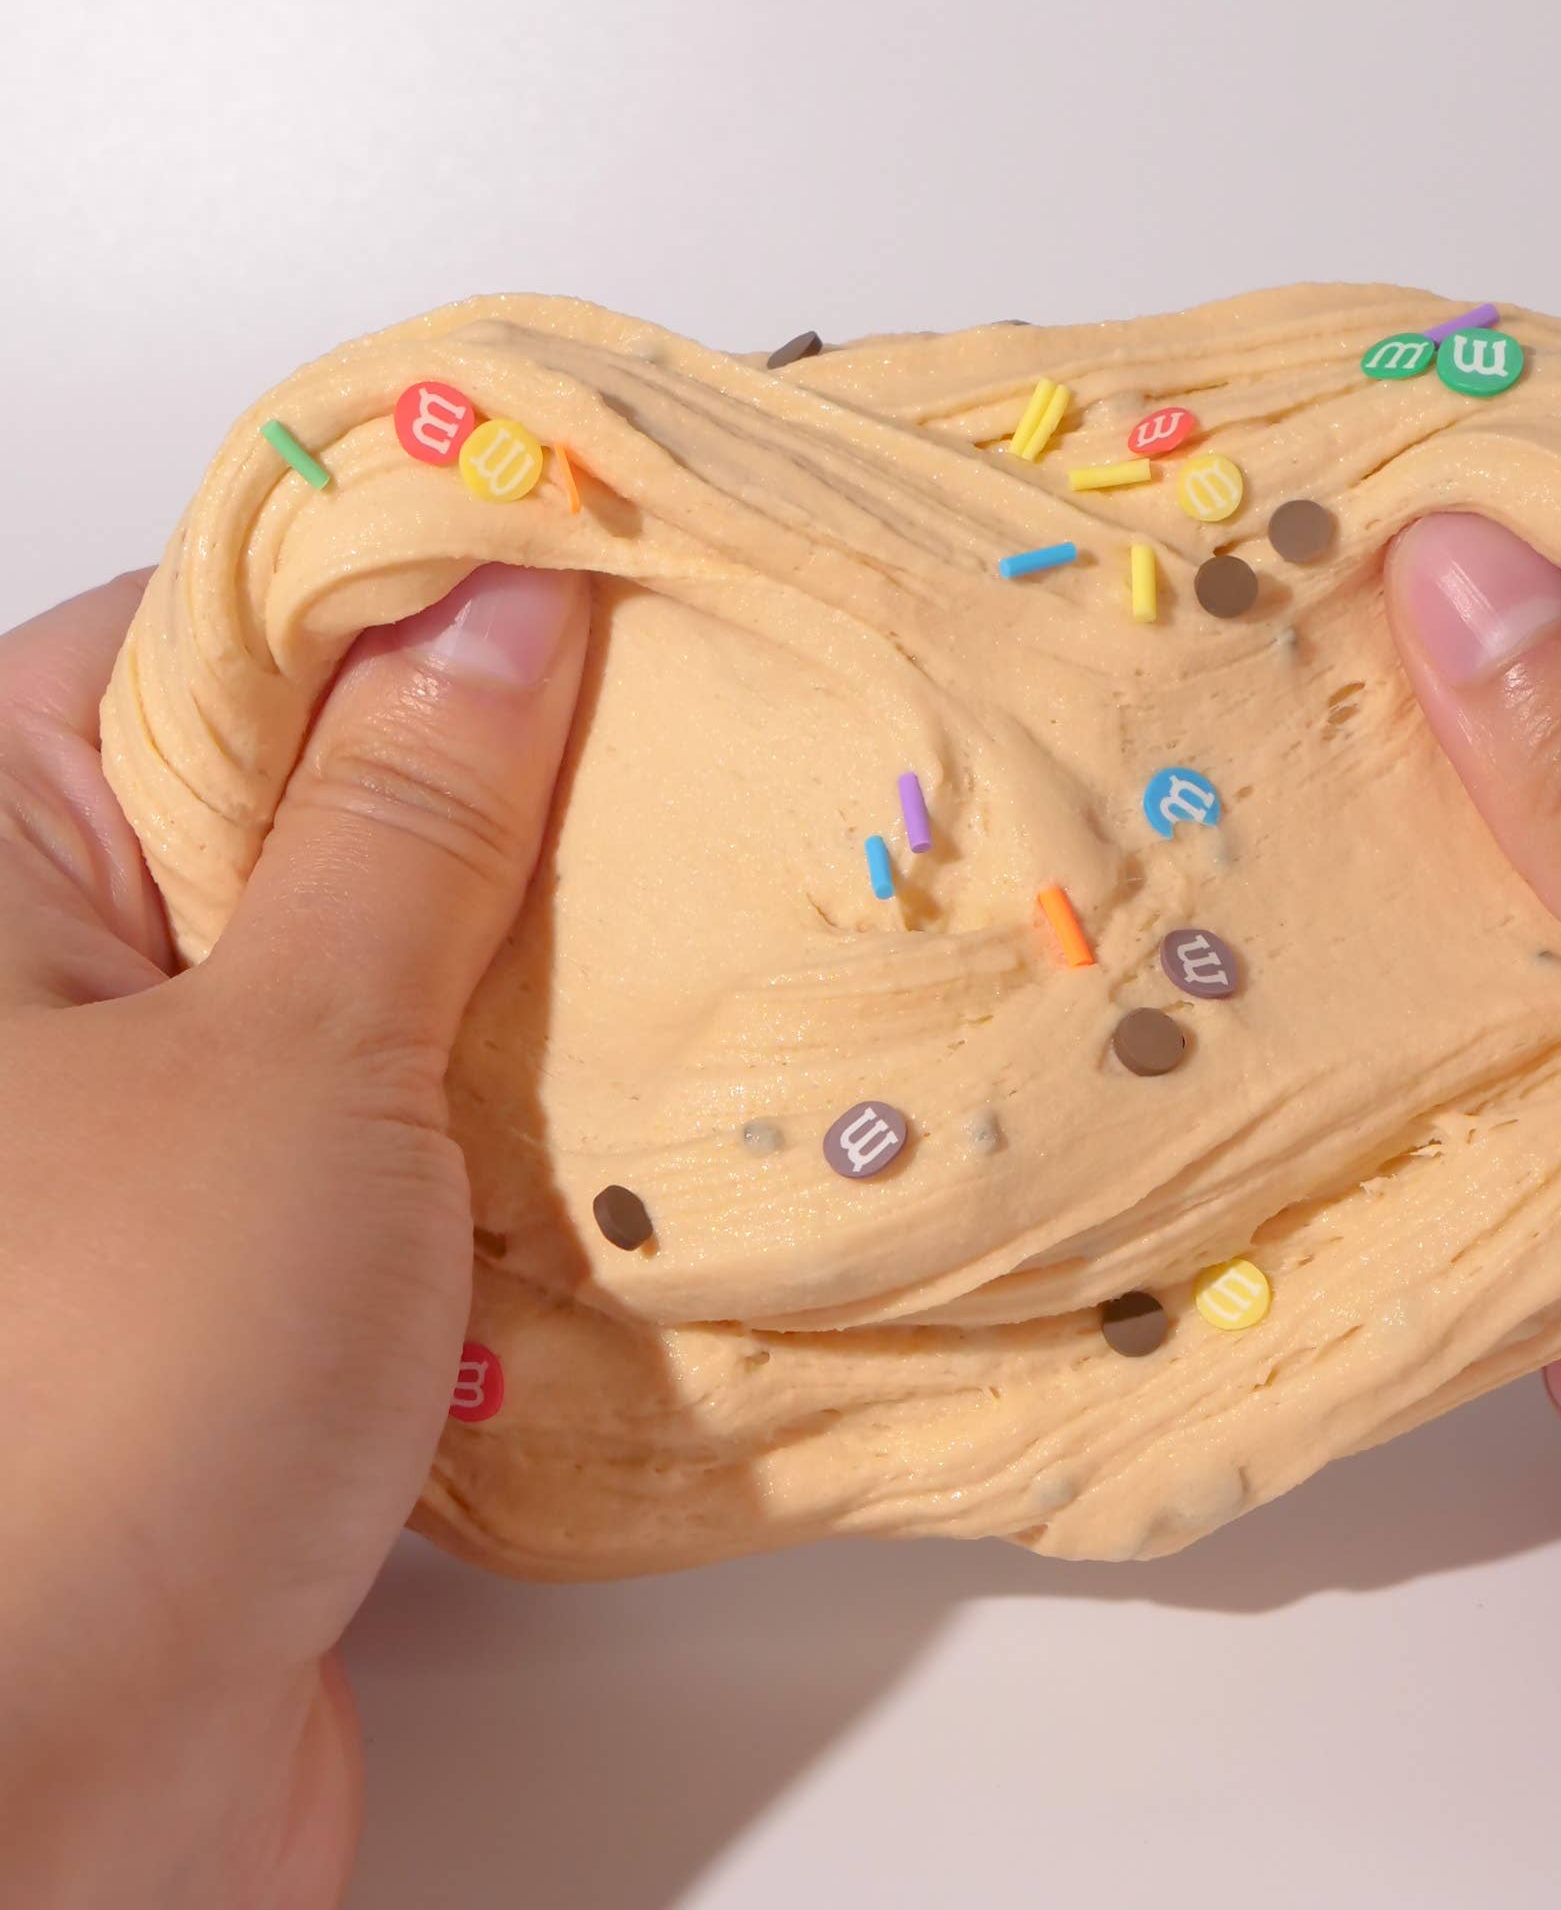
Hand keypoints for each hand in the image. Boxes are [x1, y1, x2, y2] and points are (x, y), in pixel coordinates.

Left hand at [0, 563, 588, 1907]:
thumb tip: (501, 604)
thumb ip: (408, 822)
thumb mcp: (291, 1060)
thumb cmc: (100, 1402)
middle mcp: (50, 966)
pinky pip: (409, 1100)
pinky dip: (520, 1085)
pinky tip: (651, 1067)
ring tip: (716, 882)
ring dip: (531, 946)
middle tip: (706, 724)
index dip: (415, 580)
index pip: (213, 628)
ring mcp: (156, 1106)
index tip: (609, 554)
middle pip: (308, 787)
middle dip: (507, 771)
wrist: (52, 1808)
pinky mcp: (254, 1237)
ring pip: (382, 954)